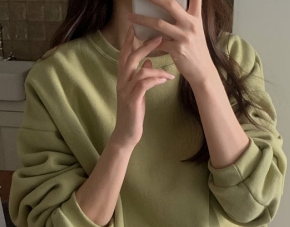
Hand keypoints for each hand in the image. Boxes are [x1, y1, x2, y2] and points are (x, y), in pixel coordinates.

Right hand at [112, 25, 174, 147]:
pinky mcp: (132, 101)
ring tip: (168, 69)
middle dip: (144, 46)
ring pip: (139, 71)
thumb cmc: (133, 114)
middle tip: (158, 37)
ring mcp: (126, 92)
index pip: (124, 56)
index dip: (129, 42)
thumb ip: (142, 77)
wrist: (126, 134)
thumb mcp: (138, 93)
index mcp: (122, 80)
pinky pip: (144, 85)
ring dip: (156, 68)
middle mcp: (121, 83)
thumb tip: (150, 62)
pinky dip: (156, 80)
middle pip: (130, 58)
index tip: (135, 28)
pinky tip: (165, 80)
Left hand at [127, 0, 215, 86]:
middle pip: (170, 4)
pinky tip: (140, 39)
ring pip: (158, 24)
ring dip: (142, 19)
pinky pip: (158, 43)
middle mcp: (190, 25)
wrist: (202, 71)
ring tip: (130, 17)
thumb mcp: (197, 31)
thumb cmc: (197, 50)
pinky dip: (148, 42)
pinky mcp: (177, 50)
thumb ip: (187, 19)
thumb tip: (172, 9)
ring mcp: (183, 37)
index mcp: (196, 18)